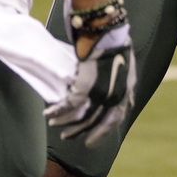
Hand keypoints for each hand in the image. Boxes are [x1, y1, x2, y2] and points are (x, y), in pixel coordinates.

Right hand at [44, 24, 135, 146]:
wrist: (108, 34)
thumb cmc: (117, 47)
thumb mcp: (128, 71)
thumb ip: (127, 89)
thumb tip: (129, 103)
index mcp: (125, 93)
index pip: (115, 119)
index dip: (102, 132)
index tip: (91, 142)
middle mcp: (113, 98)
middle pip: (95, 122)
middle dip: (80, 132)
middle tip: (68, 138)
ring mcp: (99, 94)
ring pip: (78, 116)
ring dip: (64, 123)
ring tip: (55, 126)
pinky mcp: (83, 88)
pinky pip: (67, 105)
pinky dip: (56, 111)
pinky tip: (48, 114)